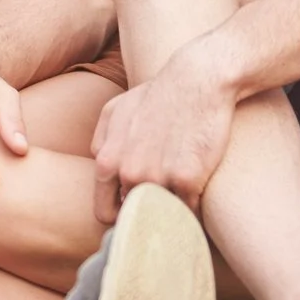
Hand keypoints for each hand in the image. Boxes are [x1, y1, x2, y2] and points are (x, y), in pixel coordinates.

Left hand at [88, 51, 233, 223]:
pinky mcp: (187, 179)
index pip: (104, 213)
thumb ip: (101, 142)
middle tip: (163, 207)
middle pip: (136, 217)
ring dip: (171, 214)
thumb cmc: (157, 95)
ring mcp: (157, 177)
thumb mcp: (115, 111)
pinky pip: (189, 211)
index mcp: (107, 161)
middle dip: (148, 214)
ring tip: (181, 204)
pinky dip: (194, 209)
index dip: (122, 217)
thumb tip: (100, 167)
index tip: (137, 212)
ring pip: (161, 216)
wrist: (196, 82)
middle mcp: (128, 173)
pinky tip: (198, 194)